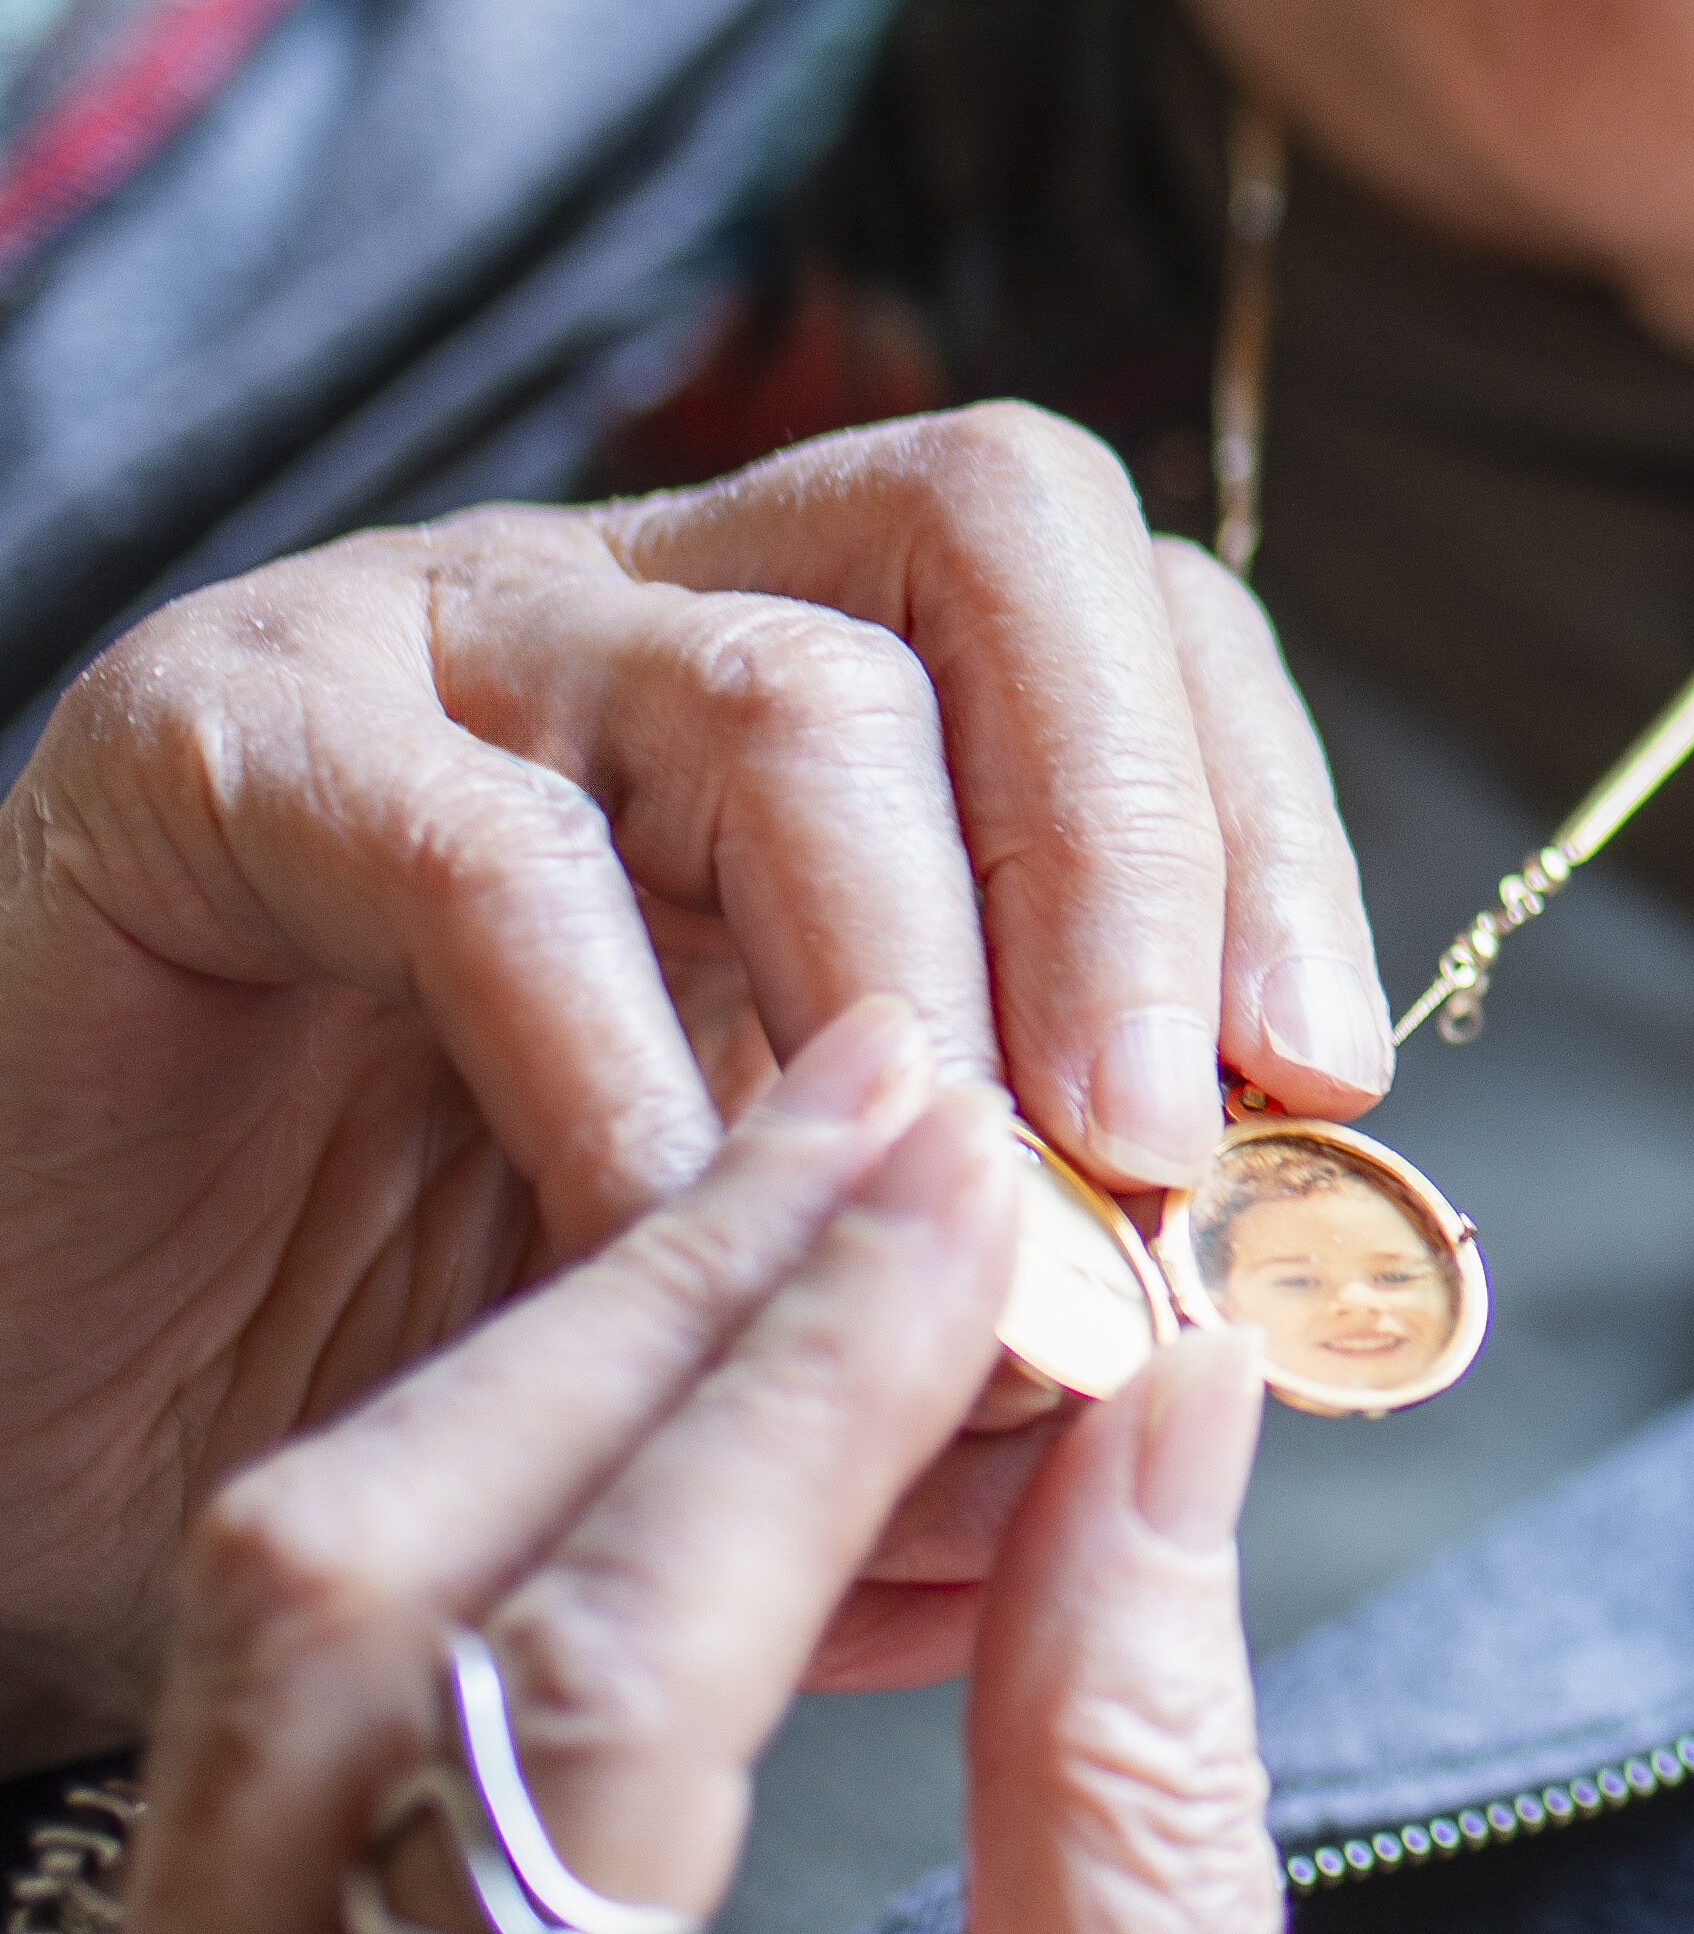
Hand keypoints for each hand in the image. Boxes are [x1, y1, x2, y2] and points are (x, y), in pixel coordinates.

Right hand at [0, 415, 1386, 1753]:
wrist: (32, 1408)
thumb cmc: (425, 1329)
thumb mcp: (775, 1291)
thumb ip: (988, 1285)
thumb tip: (1227, 1369)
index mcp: (829, 659)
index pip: (1126, 607)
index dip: (1255, 815)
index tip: (1324, 1077)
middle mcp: (655, 589)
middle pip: (994, 525)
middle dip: (1131, 831)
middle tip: (1167, 1128)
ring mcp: (434, 634)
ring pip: (784, 692)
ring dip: (923, 973)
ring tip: (971, 1223)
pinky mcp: (217, 741)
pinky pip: (486, 858)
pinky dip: (629, 1062)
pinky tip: (682, 1246)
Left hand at [13, 1005, 1352, 1933]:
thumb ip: (1141, 1846)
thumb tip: (1163, 1415)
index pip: (553, 1733)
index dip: (784, 1411)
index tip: (985, 1191)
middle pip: (350, 1627)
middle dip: (656, 1306)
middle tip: (915, 1096)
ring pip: (313, 1634)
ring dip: (602, 1366)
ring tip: (868, 1182)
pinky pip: (353, 1721)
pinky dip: (570, 1501)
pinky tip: (767, 1377)